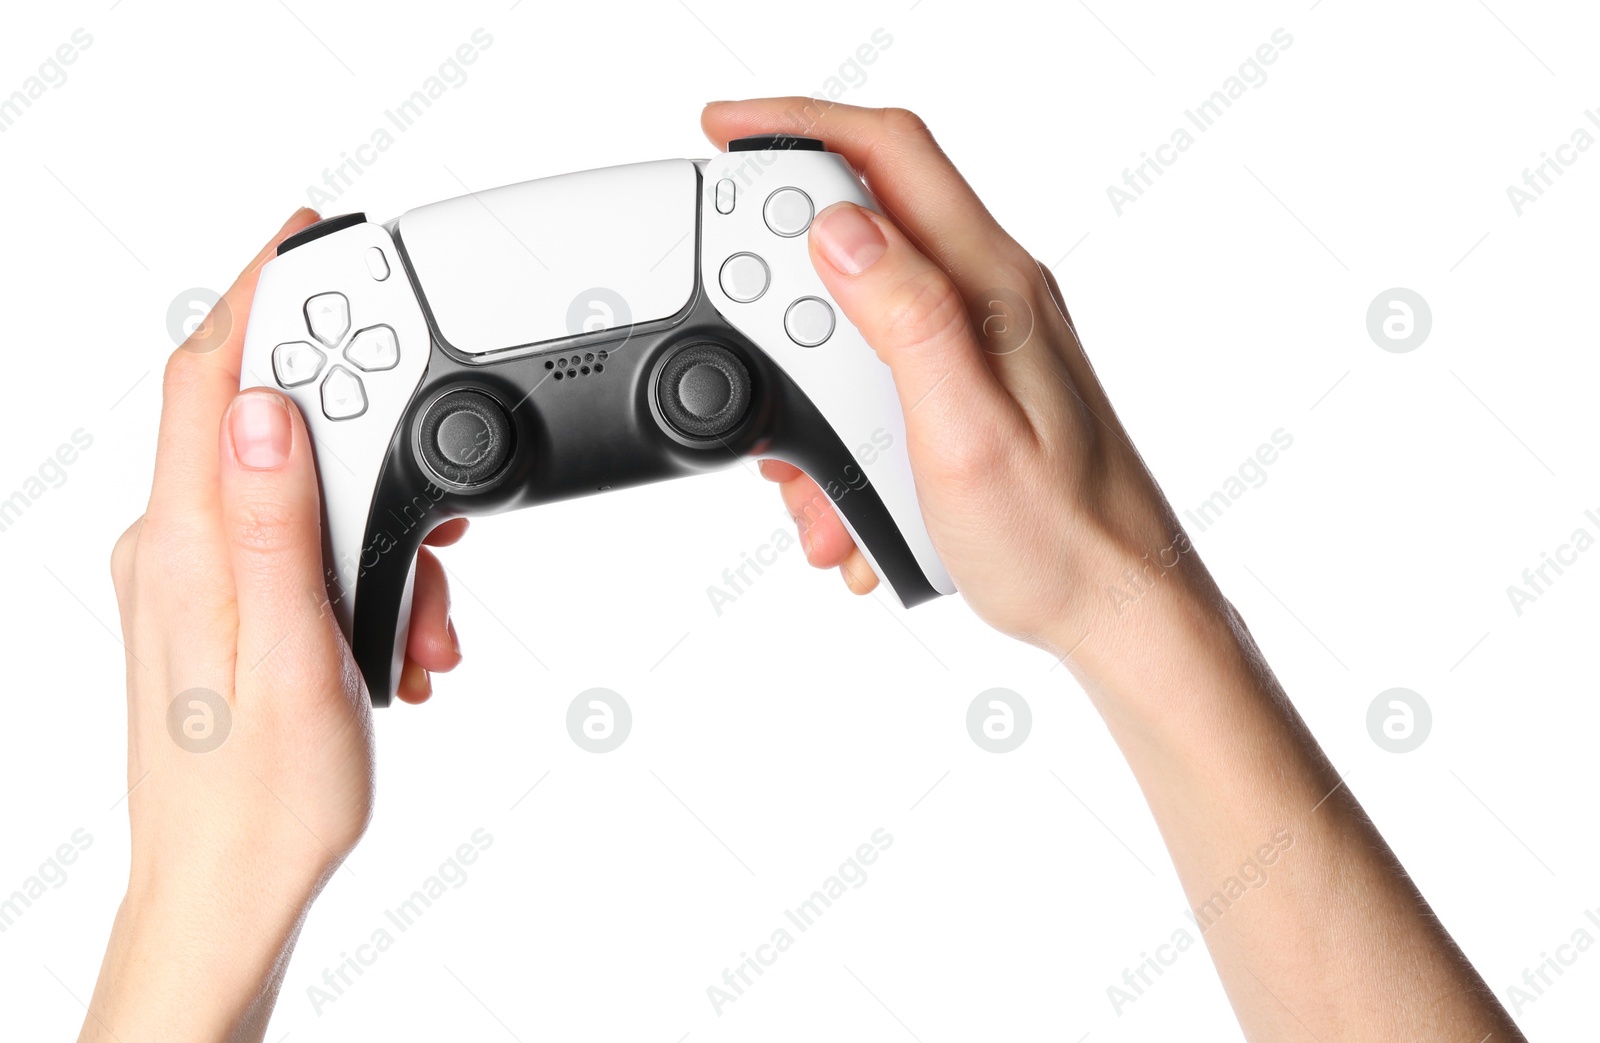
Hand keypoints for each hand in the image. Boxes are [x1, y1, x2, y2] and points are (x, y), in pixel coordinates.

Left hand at [82, 210, 465, 1041]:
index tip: (308, 233)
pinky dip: (359, 565)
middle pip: (265, 422)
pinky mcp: (221, 600)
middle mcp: (175, 546)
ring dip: (377, 531)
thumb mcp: (290, 658)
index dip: (258, 291)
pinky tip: (394, 632)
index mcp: (183, 546)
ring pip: (296, 488)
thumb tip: (268, 409)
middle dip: (365, 444)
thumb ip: (274, 527)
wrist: (226, 887)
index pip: (209, 377)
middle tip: (433, 504)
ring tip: (420, 619)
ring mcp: (194, 573)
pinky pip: (294, 538)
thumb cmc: (260, 799)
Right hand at [704, 100, 1520, 1042]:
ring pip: (859, 324)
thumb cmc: (1059, 539)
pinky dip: (844, 437)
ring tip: (812, 487)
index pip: (891, 154)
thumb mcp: (964, 435)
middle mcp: (993, 296)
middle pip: (862, 236)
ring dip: (812, 399)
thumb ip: (906, 319)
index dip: (800, 124)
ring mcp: (985, 341)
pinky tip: (848, 504)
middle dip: (787, 306)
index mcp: (993, 287)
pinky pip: (882, 380)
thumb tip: (841, 227)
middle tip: (756, 368)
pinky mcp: (975, 386)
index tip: (726, 133)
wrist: (1121, 610)